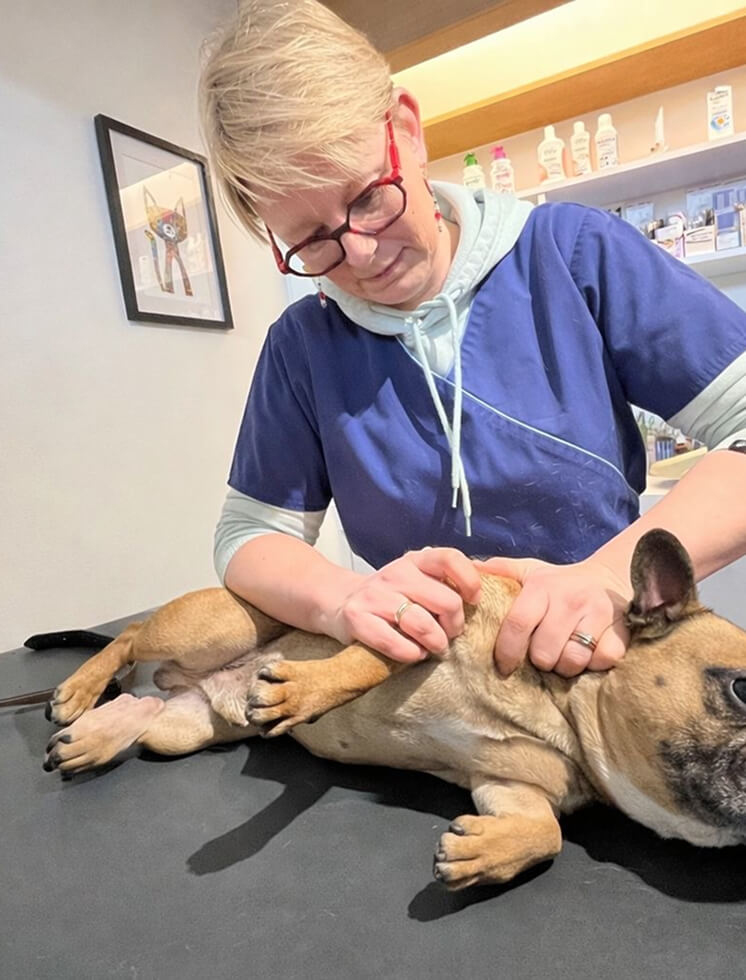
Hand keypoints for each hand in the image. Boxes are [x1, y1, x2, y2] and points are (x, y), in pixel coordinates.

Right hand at [326, 548, 481, 663]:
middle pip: (446, 601)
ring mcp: (376, 596)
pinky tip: (412, 653)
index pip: (450, 558)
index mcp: (415, 560)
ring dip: (436, 643)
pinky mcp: (359, 619)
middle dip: (454, 625)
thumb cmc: (390, 596)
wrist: (339, 603)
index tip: (473, 600)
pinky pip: (398, 644)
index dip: (470, 581)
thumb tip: (487, 585)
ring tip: (433, 647)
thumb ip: (443, 581)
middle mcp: (396, 573)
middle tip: (449, 634)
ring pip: (423, 624)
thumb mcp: (416, 579)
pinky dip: (412, 654)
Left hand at [473, 555, 630, 677]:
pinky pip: (602, 661)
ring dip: (565, 666)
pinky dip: (594, 664)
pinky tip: (589, 654)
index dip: (506, 651)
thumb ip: (501, 570)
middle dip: (540, 660)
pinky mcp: (622, 630)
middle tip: (543, 654)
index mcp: (542, 586)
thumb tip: (469, 569)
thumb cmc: (561, 582)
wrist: (610, 578)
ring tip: (565, 654)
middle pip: (544, 652)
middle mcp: (570, 599)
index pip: (517, 624)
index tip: (503, 666)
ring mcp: (598, 614)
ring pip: (572, 661)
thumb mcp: (530, 571)